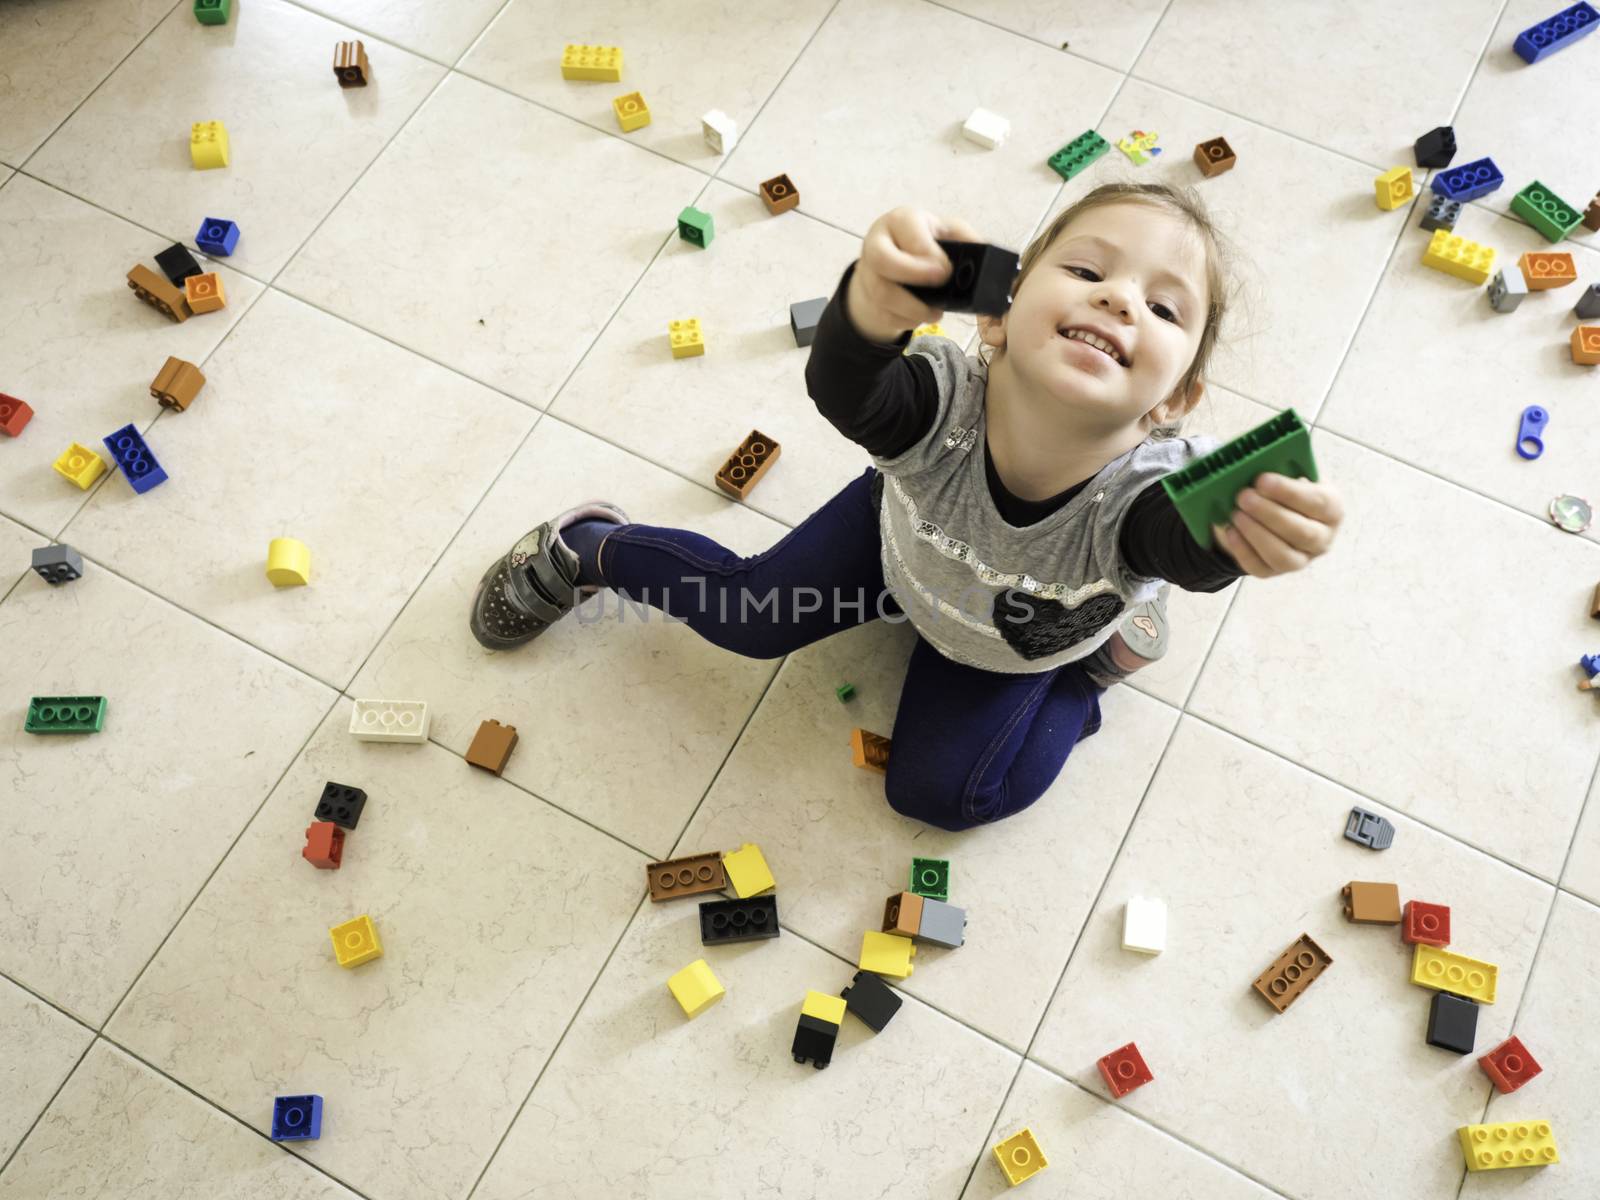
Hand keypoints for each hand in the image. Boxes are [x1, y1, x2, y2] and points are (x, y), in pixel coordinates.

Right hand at [847, 206, 980, 342]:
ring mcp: (868, 271)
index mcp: (901, 220)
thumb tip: (987, 253)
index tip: (946, 270)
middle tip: (939, 284)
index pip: (907, 229)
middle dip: (913, 274)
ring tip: (935, 312)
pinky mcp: (867, 297)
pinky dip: (906, 319)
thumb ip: (966, 238)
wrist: (894, 265)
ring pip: (881, 292)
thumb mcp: (946, 233)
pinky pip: (883, 313)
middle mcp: (878, 242)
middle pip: (882, 258)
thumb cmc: (923, 244)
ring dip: (912, 307)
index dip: (927, 251)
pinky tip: (921, 316)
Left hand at [1213, 473, 1342, 577]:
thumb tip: (1256, 465)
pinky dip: (1243, 551)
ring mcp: (1301, 559)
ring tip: (1236, 514)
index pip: (1318, 503)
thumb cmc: (1281, 491)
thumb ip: (1280, 470)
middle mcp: (1322, 538)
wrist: (1269, 513)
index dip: (1290, 492)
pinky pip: (1260, 568)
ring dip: (1256, 534)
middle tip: (1244, 496)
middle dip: (1270, 514)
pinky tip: (1230, 532)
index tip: (1262, 480)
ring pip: (1283, 556)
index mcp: (1331, 508)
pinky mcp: (1275, 572)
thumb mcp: (1288, 475)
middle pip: (1302, 533)